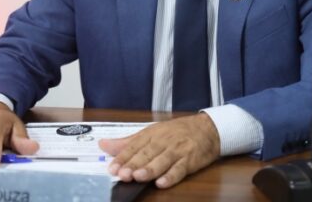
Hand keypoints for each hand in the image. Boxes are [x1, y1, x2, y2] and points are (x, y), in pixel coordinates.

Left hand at [98, 113, 219, 188]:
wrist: (208, 128)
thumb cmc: (177, 132)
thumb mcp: (152, 133)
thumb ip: (128, 142)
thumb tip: (104, 145)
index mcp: (152, 134)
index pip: (134, 146)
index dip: (123, 157)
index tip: (112, 167)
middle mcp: (164, 141)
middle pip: (147, 153)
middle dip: (134, 164)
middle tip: (122, 174)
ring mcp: (178, 150)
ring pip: (162, 160)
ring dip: (150, 169)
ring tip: (138, 177)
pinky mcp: (190, 160)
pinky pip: (180, 169)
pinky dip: (171, 176)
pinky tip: (162, 183)